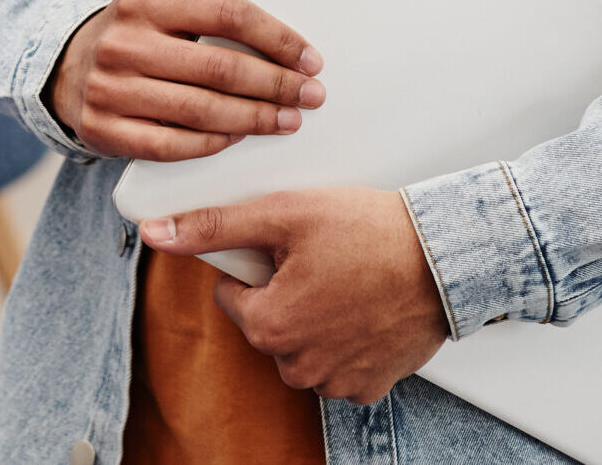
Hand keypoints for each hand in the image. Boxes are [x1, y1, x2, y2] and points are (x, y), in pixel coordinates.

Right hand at [48, 0, 322, 158]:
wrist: (68, 67)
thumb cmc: (141, 25)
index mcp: (146, 0)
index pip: (224, 13)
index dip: (275, 36)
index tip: (310, 56)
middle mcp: (125, 43)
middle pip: (217, 68)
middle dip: (274, 85)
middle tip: (311, 95)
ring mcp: (111, 89)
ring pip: (198, 111)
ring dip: (253, 119)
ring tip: (288, 120)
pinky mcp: (105, 130)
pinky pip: (169, 145)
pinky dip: (211, 144)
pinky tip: (238, 138)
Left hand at [140, 187, 449, 403]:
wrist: (445, 258)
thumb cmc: (369, 232)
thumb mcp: (283, 215)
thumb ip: (215, 226)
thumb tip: (156, 233)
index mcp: (268, 327)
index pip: (232, 294)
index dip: (259, 264)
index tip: (291, 248)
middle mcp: (297, 366)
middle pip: (267, 322)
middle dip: (286, 292)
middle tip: (323, 260)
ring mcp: (335, 382)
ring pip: (301, 345)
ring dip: (315, 317)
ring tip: (348, 280)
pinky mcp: (369, 387)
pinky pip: (338, 364)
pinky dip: (346, 339)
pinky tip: (366, 307)